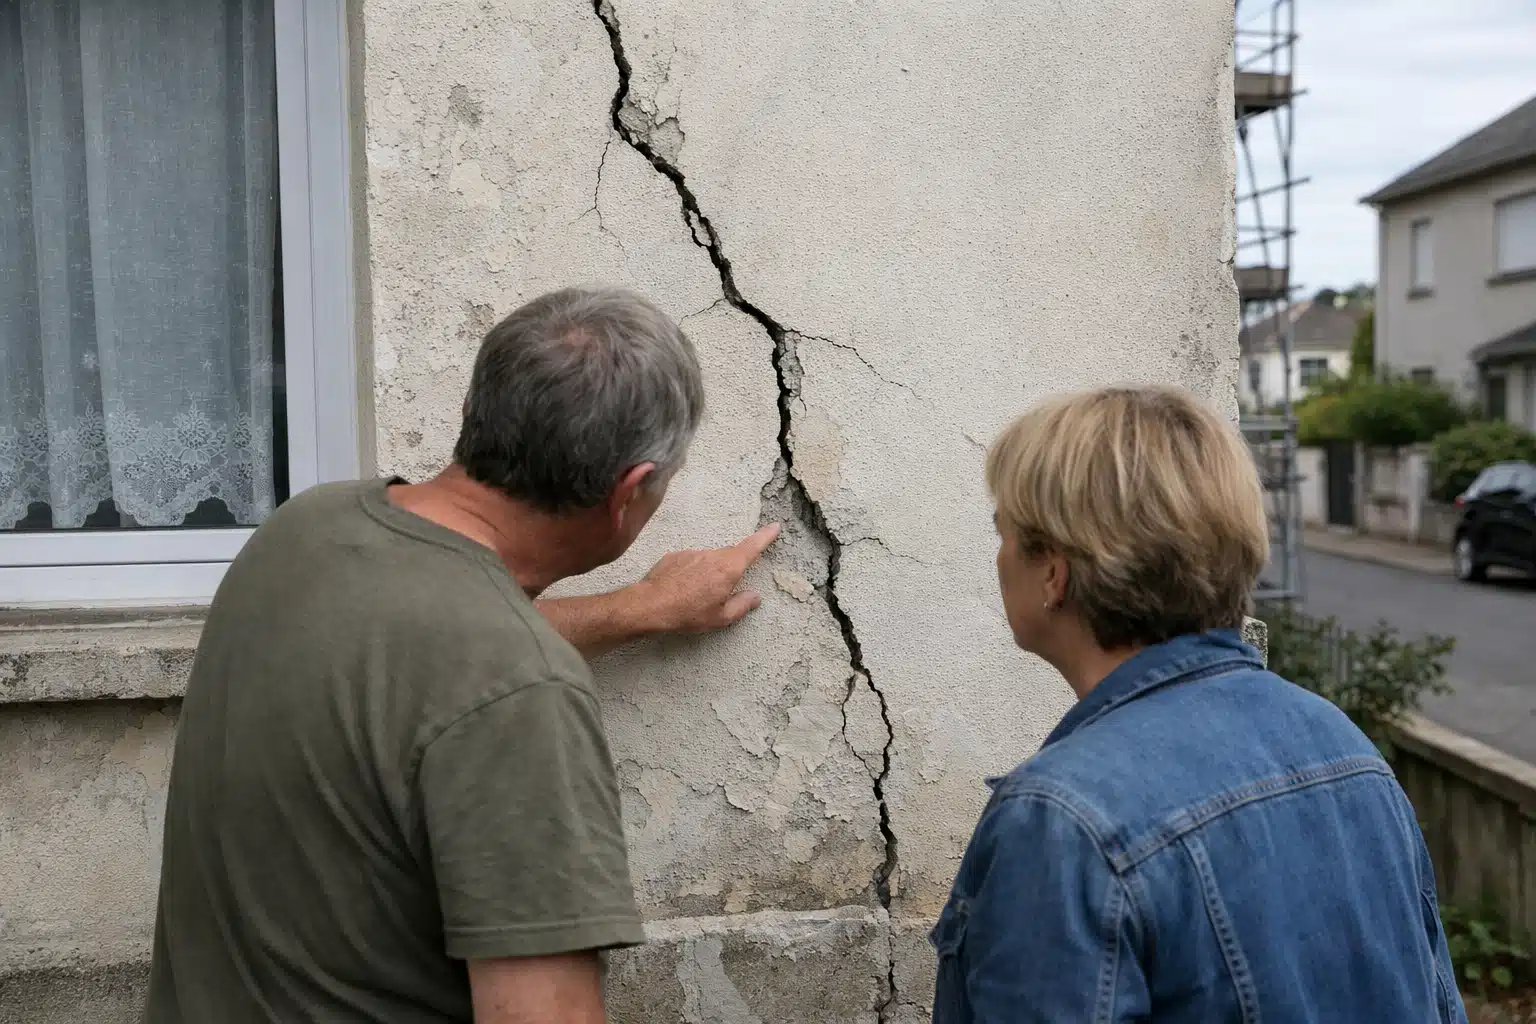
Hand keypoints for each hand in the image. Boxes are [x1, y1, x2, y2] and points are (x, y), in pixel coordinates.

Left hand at [632, 523, 781, 632]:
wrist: (650, 605)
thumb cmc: (688, 613)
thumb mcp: (720, 618)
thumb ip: (742, 605)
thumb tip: (755, 597)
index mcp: (728, 569)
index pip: (752, 548)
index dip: (765, 537)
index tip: (774, 527)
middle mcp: (712, 555)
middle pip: (730, 556)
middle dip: (731, 569)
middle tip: (722, 591)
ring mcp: (692, 553)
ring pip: (709, 560)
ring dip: (709, 573)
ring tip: (697, 595)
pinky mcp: (675, 555)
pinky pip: (691, 562)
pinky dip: (691, 572)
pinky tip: (682, 589)